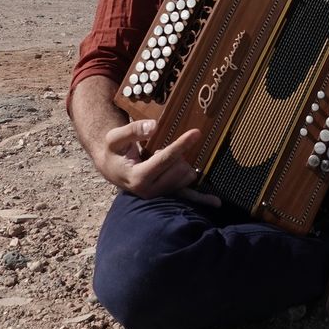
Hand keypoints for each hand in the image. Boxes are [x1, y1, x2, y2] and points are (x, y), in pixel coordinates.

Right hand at [101, 118, 218, 204]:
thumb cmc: (114, 151)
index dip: (181, 145)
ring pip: (185, 177)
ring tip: (161, 160)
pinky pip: (186, 197)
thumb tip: (153, 126)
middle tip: (157, 150)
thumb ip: (132, 131)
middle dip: (176, 154)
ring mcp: (159, 195)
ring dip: (180, 164)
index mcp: (137, 177)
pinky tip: (216, 202)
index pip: (165, 159)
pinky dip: (201, 199)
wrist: (111, 168)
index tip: (196, 132)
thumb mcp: (114, 138)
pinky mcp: (166, 196)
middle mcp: (150, 191)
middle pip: (179, 168)